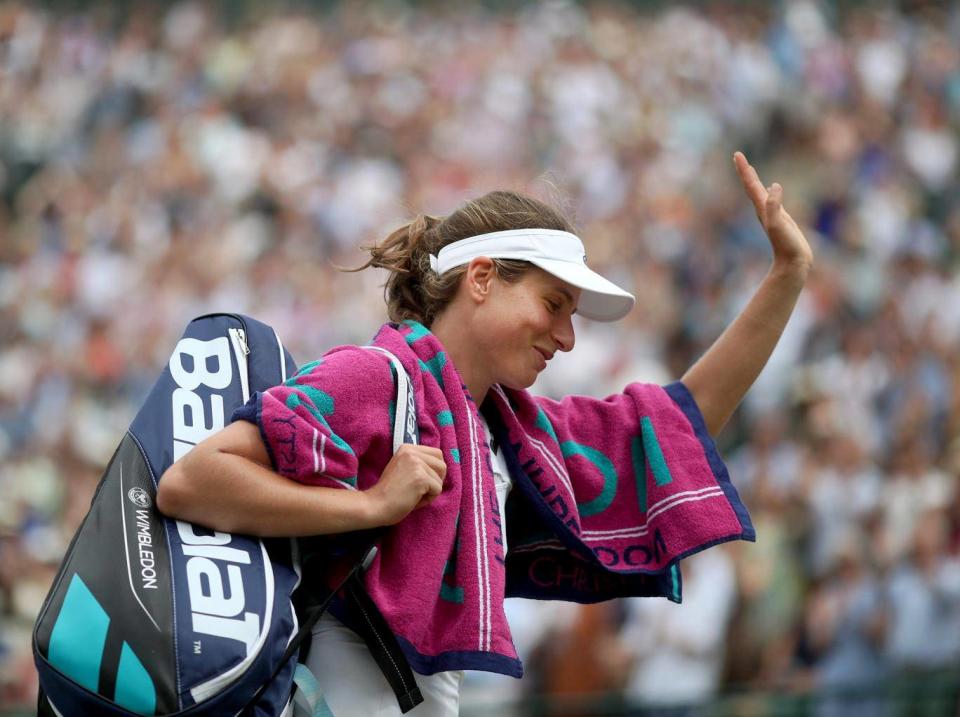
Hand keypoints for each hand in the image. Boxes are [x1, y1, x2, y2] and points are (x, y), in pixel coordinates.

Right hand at [364, 444, 445, 525]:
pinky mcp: (420, 477)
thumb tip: (441, 468)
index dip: (433, 471)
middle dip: (436, 480)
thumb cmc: (389, 493)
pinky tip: (413, 500)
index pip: (436, 454)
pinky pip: (438, 490)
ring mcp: (416, 463)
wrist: (374, 505)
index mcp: (407, 448)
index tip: (419, 481)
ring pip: (441, 479)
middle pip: (442, 465)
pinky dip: (428, 499)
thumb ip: (419, 464)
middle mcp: (412, 452)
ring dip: (431, 491)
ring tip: (413, 495)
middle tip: (419, 490)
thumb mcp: (403, 469)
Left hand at [734, 151, 813, 273]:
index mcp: (762, 208)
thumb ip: (775, 206)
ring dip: (754, 180)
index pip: (751, 184)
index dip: (745, 169)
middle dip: (746, 171)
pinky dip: (770, 191)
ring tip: (750, 169)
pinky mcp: (781, 219)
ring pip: (760, 193)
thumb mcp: (779, 224)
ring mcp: (772, 214)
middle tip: (738, 156)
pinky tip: (772, 189)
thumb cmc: (786, 245)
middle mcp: (764, 210)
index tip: (737, 154)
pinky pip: (772, 200)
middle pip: (752, 186)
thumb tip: (774, 186)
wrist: (793, 264)